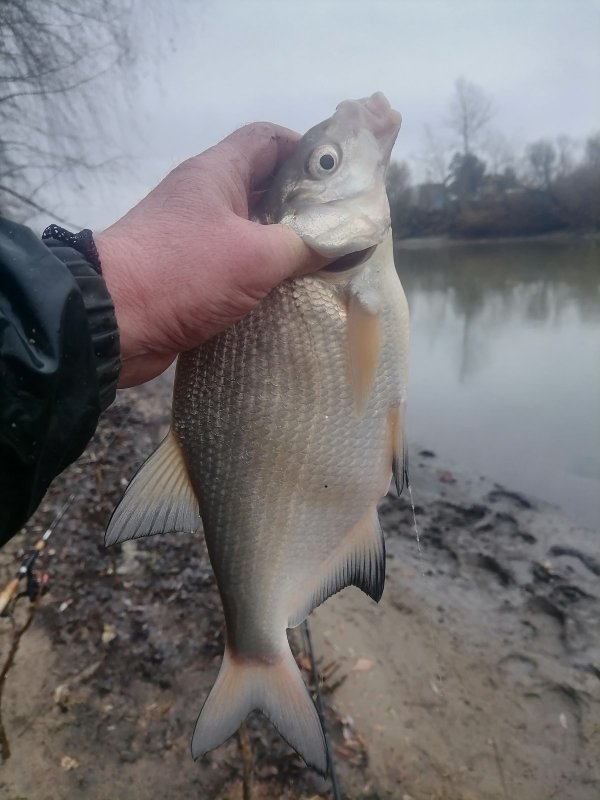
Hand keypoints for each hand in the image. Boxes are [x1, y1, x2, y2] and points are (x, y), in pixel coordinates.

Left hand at [95, 123, 328, 387]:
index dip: (307, 150)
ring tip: (325, 262)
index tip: (339, 179)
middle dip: (303, 205)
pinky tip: (289, 292)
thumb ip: (307, 244)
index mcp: (217, 173)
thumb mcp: (256, 256)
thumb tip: (349, 239)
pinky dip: (262, 274)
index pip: (268, 139)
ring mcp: (195, 237)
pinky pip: (236, 264)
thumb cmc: (182, 273)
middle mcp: (205, 198)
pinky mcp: (190, 273)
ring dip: (284, 244)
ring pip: (251, 229)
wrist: (112, 322)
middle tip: (340, 227)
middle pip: (264, 186)